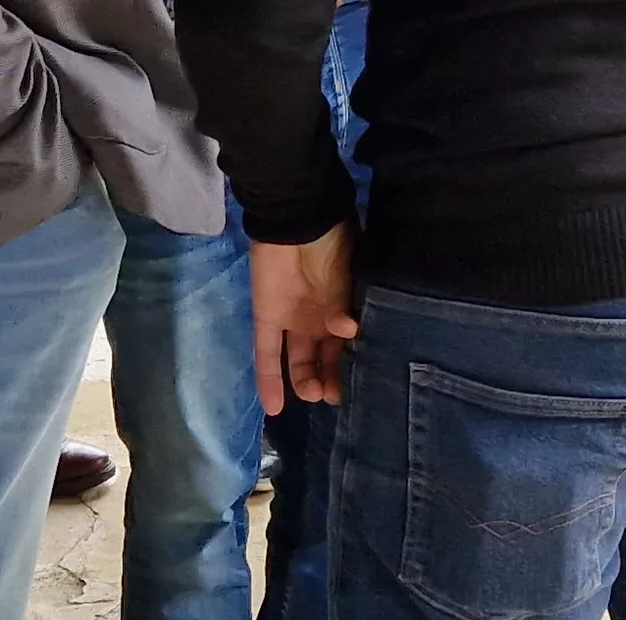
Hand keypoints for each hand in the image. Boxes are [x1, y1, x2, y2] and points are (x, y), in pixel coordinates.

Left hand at [249, 224, 360, 413]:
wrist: (298, 217)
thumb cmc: (332, 240)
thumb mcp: (349, 273)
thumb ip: (344, 304)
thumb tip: (348, 330)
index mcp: (345, 307)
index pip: (348, 348)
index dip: (352, 368)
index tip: (359, 386)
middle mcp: (320, 319)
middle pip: (324, 360)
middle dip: (330, 380)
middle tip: (333, 395)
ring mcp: (293, 320)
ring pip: (298, 362)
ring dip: (305, 382)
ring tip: (313, 393)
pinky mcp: (267, 318)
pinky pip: (266, 354)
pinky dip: (269, 380)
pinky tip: (276, 408)